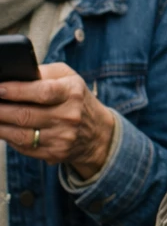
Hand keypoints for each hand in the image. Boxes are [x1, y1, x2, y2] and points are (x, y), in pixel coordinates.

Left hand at [0, 64, 116, 178]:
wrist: (98, 132)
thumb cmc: (76, 99)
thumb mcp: (68, 77)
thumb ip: (43, 72)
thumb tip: (14, 75)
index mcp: (72, 92)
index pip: (42, 92)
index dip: (17, 91)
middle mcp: (69, 116)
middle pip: (25, 115)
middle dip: (0, 110)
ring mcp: (63, 137)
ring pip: (20, 134)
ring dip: (0, 126)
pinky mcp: (55, 153)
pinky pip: (24, 147)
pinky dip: (9, 138)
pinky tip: (3, 129)